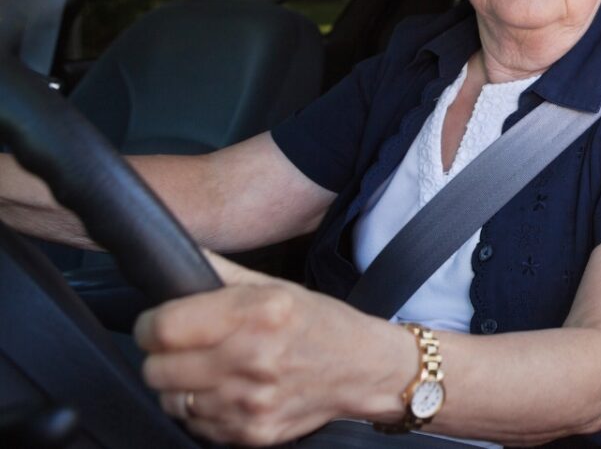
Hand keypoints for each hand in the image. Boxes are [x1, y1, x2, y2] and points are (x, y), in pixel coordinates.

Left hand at [134, 252, 411, 445]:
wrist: (363, 370)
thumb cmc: (319, 324)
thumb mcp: (276, 286)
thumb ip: (220, 274)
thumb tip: (174, 257)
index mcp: (258, 313)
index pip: (164, 328)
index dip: (148, 326)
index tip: (154, 325)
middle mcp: (253, 359)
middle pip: (158, 369)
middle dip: (162, 357)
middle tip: (183, 348)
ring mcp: (251, 402)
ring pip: (171, 400)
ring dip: (180, 386)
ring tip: (207, 370)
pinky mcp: (252, 433)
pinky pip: (195, 425)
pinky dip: (202, 410)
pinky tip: (225, 392)